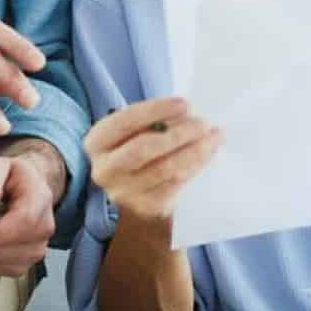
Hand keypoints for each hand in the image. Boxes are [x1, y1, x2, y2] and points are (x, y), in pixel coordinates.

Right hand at [83, 98, 222, 223]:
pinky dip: (195, 166)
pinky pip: (176, 184)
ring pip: (165, 169)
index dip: (157, 111)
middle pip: (144, 149)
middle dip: (178, 134)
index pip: (126, 121)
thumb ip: (154, 119)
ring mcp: (123, 193)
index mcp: (96, 142)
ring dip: (194, 150)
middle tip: (204, 123)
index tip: (185, 104)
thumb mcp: (135, 128)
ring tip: (214, 136)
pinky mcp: (146, 207)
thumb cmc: (138, 144)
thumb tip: (188, 113)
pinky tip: (208, 153)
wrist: (137, 187)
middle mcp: (104, 170)